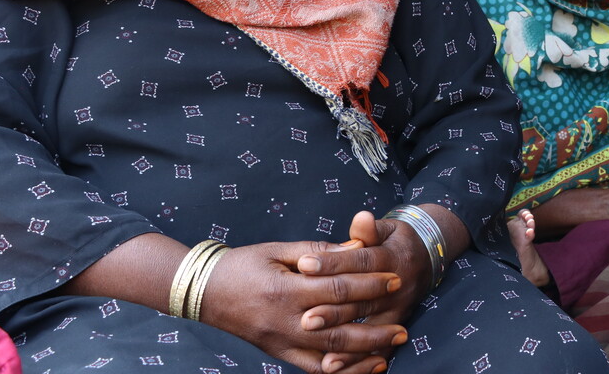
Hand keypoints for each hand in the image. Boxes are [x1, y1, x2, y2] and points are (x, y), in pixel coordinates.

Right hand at [199, 239, 404, 373]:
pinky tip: (362, 367)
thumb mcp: (278, 249)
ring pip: (329, 355)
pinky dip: (340, 371)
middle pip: (339, 327)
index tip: (395, 279)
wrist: (204, 291)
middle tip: (404, 322)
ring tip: (391, 348)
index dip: (369, 284)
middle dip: (375, 326)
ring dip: (363, 354)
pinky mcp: (277, 354)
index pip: (337, 289)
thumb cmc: (243, 263)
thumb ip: (318, 251)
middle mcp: (284, 321)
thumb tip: (356, 248)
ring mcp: (280, 342)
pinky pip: (312, 369)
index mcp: (285, 289)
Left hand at [299, 211, 432, 373]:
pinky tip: (332, 366)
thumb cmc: (397, 241)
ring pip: (367, 328)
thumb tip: (361, 218)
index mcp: (391, 257)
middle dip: (332, 310)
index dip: (332, 262)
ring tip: (319, 348)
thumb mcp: (387, 228)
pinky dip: (356, 361)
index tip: (304, 264)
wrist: (428, 258)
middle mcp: (397, 286)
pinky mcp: (395, 326)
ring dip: (342, 340)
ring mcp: (397, 309)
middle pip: (361, 300)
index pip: (360, 260)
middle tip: (305, 318)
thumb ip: (370, 229)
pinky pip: (377, 349)